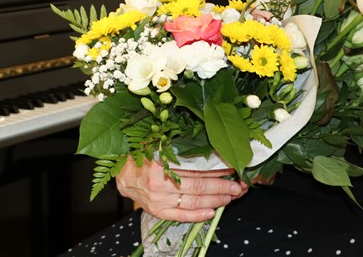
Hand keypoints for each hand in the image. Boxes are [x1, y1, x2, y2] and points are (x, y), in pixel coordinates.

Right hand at [115, 157, 247, 221]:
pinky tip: (212, 212)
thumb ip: (180, 149)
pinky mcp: (158, 211)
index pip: (196, 169)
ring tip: (230, 197)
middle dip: (222, 187)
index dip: (216, 170)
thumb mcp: (158, 145)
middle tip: (238, 186)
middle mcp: (160, 182)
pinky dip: (198, 215)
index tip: (232, 169)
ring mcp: (159, 199)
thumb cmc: (143, 157)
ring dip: (215, 200)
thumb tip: (210, 150)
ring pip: (194, 201)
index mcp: (161, 162)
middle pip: (198, 187)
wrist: (123, 175)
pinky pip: (181, 215)